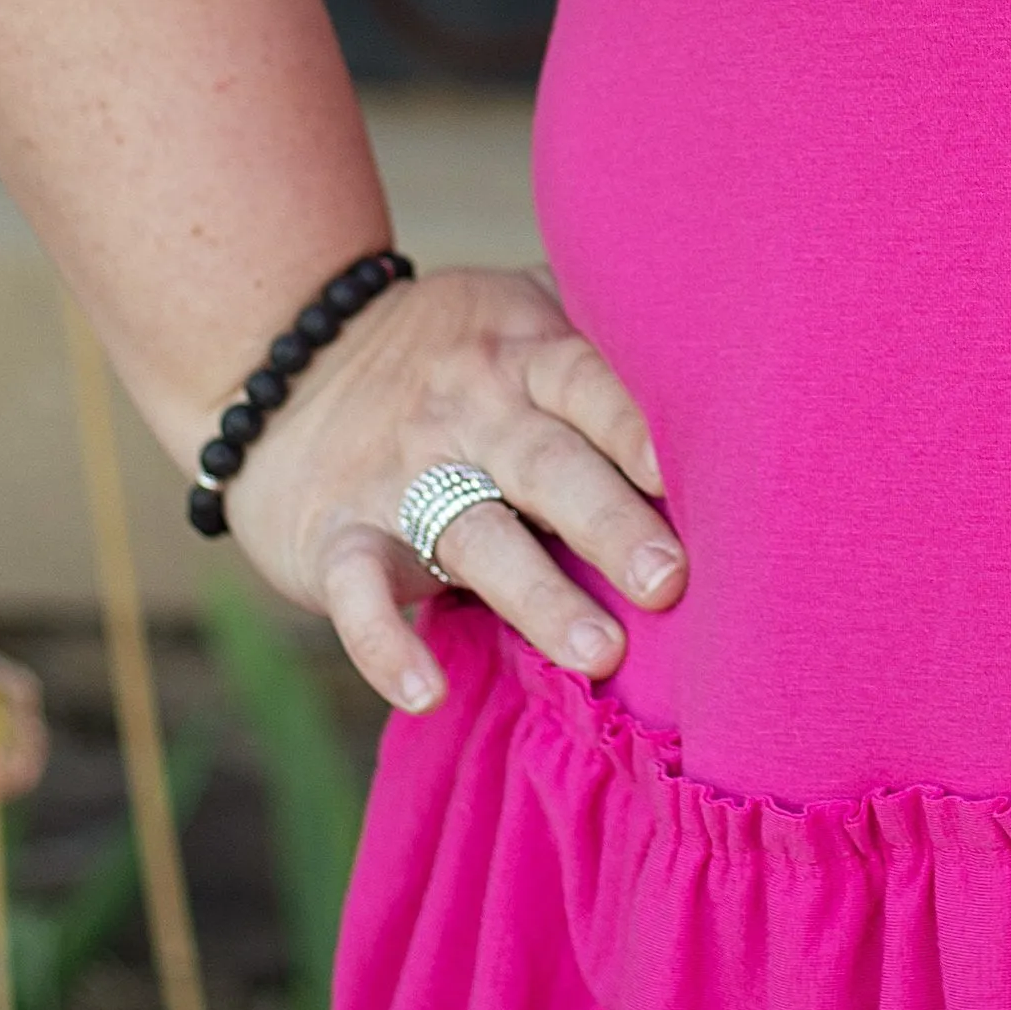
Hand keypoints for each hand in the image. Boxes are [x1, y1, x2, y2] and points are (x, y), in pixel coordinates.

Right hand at [214, 262, 680, 713]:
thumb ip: (599, 332)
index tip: (690, 474)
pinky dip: (384, 644)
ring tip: (600, 654)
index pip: (587, 382)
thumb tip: (728, 340)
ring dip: (536, 596)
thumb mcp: (516, 316)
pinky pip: (358, 592)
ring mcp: (398, 477)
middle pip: (546, 466)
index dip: (635, 424)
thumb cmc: (448, 357)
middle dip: (609, 522)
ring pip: (472, 536)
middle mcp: (466, 412)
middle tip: (672, 581)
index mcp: (522, 356)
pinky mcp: (337, 538)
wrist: (283, 372)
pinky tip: (427, 693)